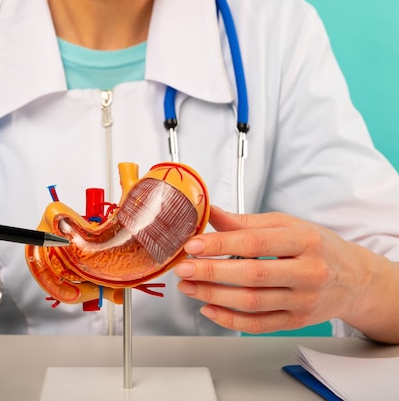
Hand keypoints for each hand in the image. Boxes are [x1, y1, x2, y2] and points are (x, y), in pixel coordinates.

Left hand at [174, 206, 396, 337]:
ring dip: (213, 295)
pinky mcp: (297, 321)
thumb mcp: (287, 225)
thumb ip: (247, 222)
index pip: (256, 243)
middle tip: (183, 268)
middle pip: (252, 276)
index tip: (193, 244)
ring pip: (252, 303)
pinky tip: (208, 307)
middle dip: (211, 272)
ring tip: (188, 286)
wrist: (354, 279)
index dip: (221, 245)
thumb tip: (211, 213)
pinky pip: (258, 325)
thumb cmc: (318, 247)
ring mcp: (304, 301)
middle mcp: (308, 273)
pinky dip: (229, 319)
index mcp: (305, 241)